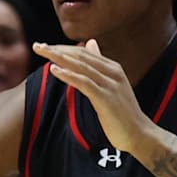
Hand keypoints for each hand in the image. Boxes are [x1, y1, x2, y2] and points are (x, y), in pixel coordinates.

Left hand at [33, 39, 152, 152]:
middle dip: (57, 50)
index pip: (83, 53)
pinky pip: (84, 83)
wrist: (139, 134)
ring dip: (59, 58)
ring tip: (42, 53)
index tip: (43, 46)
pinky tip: (53, 70)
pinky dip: (68, 75)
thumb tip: (90, 42)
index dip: (63, 48)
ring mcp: (110, 85)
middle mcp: (112, 72)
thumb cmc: (122, 112)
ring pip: (81, 66)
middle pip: (80, 56)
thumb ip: (99, 64)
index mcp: (112, 68)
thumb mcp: (110, 84)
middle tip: (37, 46)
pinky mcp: (106, 98)